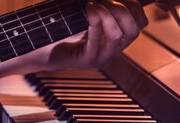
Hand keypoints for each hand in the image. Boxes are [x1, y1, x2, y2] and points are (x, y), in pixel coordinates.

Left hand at [30, 0, 147, 69]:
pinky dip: (94, 22)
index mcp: (116, 37)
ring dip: (107, 15)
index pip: (139, 23)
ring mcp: (100, 57)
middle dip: (123, 11)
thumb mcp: (86, 11)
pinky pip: (96, 41)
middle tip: (105, 2)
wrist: (39, 48)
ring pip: (117, 36)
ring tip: (93, 5)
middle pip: (133, 31)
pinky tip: (88, 10)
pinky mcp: (85, 61)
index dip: (134, 7)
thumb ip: (101, 3)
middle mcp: (111, 49)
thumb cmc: (61, 27)